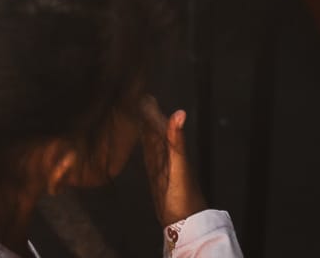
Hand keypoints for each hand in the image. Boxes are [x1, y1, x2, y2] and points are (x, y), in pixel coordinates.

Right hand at [141, 98, 206, 229]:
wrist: (185, 224)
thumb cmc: (185, 195)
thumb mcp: (179, 165)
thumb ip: (176, 140)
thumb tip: (179, 113)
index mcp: (173, 147)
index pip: (159, 123)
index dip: (151, 109)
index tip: (141, 94)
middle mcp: (167, 153)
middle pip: (154, 129)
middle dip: (146, 114)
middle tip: (134, 97)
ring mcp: (161, 163)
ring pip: (151, 138)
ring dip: (144, 125)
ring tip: (135, 110)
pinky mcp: (156, 174)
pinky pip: (148, 152)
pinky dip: (144, 140)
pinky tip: (141, 135)